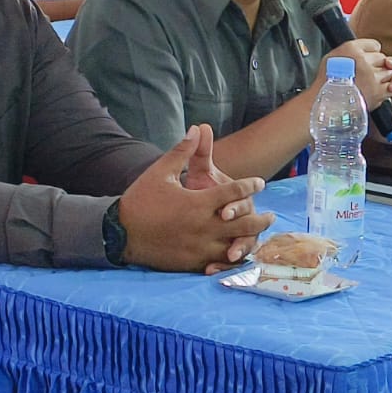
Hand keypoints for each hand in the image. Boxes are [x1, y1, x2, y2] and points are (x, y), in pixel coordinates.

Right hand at [117, 125, 272, 273]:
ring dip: (250, 241)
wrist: (119, 233)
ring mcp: (198, 248)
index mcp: (198, 203)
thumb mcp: (160, 172)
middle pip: (243, 224)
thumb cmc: (140, 200)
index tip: (260, 183)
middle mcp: (203, 227)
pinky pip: (219, 264)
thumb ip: (183, 152)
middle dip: (260, 219)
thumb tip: (198, 128)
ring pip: (235, 248)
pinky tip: (238, 256)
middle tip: (271, 215)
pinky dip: (231, 260)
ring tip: (259, 237)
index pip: (234, 192)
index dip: (250, 185)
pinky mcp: (191, 263)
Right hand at [322, 39, 391, 109]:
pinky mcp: (377, 91)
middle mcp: (363, 59)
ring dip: (383, 79)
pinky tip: (379, 93)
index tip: (366, 62)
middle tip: (366, 76)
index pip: (375, 45)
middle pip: (382, 58)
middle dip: (377, 66)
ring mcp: (371, 75)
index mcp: (351, 48)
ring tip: (370, 86)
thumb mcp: (331, 57)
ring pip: (389, 71)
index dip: (371, 55)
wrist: (324, 106)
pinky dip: (388, 90)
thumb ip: (349, 51)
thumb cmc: (325, 83)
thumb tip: (364, 50)